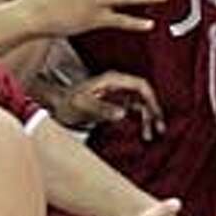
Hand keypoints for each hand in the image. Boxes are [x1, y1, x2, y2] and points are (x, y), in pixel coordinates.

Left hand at [51, 71, 165, 141]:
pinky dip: (139, 122)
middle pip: (144, 95)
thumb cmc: (67, 104)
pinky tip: (141, 133)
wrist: (56, 107)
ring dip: (147, 119)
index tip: (156, 115)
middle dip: (153, 111)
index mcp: (112, 80)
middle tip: (159, 129)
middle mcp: (117, 85)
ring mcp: (117, 94)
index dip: (151, 99)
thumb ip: (102, 108)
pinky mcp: (115, 104)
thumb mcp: (82, 106)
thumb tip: (123, 113)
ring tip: (150, 136)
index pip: (140, 85)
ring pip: (141, 104)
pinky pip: (133, 111)